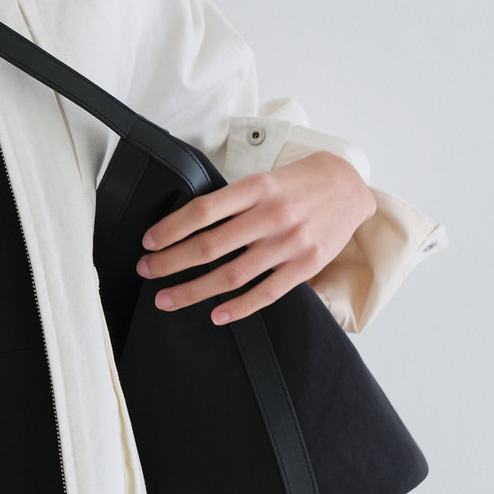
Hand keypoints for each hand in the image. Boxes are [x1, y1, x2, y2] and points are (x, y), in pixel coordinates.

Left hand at [135, 151, 376, 325]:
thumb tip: (184, 226)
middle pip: (210, 246)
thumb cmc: (296, 184)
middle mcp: (271, 215)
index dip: (170, 229)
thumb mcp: (262, 179)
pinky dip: (238, 307)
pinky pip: (266, 293)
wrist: (347, 187)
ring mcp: (289, 243)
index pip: (202, 211)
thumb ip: (231, 202)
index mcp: (256, 189)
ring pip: (232, 274)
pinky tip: (215, 314)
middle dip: (171, 262)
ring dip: (193, 290)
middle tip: (146, 271)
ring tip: (167, 299)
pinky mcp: (305, 266)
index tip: (149, 242)